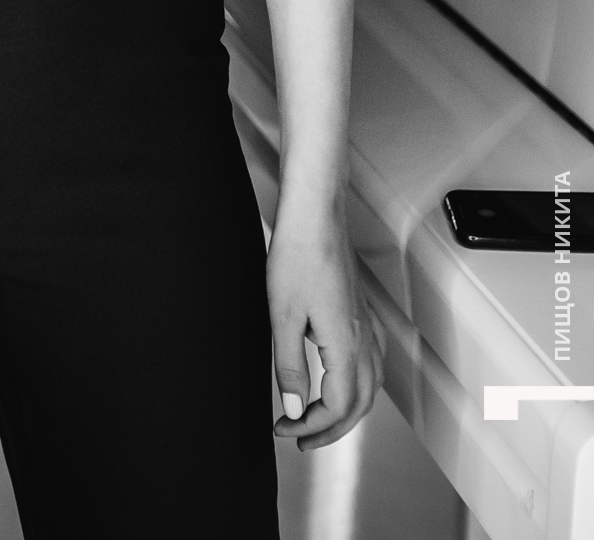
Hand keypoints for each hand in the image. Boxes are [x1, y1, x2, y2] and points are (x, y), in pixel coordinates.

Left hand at [267, 201, 384, 448]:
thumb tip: (292, 407)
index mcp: (346, 345)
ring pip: (369, 386)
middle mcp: (364, 338)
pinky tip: (338, 379)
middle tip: (300, 438)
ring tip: (316, 418)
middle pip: (359, 405)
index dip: (310, 425)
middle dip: (331, 429)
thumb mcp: (282, 315)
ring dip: (346, 411)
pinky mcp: (361, 311)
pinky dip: (357, 385)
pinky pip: (370, 362)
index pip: (337, 407)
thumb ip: (289, 366)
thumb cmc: (299, 254)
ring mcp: (366, 323)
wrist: (315, 213)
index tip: (283, 428)